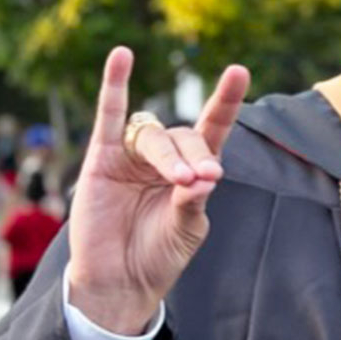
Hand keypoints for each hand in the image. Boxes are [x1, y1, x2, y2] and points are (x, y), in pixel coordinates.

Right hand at [67, 47, 249, 333]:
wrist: (118, 282)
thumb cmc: (157, 256)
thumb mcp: (185, 231)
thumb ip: (192, 203)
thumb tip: (201, 177)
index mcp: (193, 171)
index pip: (213, 130)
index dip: (225, 102)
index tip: (239, 72)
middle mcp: (164, 157)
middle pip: (184, 138)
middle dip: (196, 157)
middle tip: (200, 181)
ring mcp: (132, 155)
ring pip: (154, 136)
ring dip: (169, 155)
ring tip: (180, 180)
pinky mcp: (102, 158)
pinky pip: (109, 116)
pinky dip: (114, 86)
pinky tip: (122, 56)